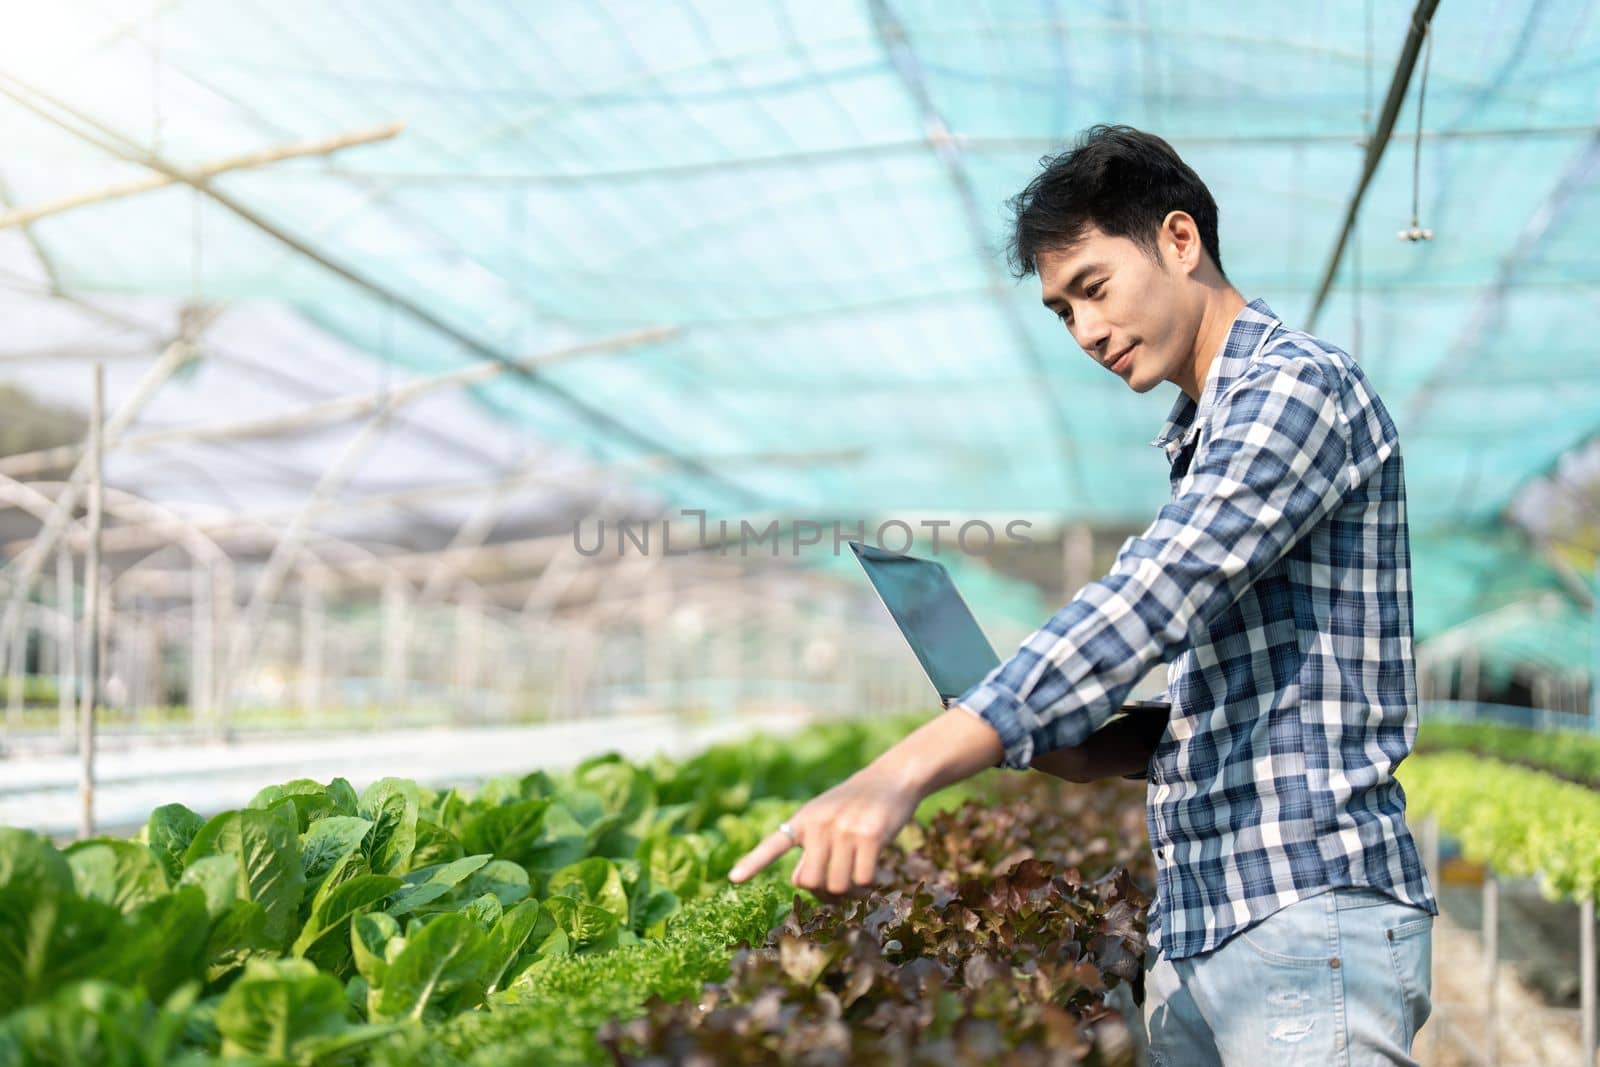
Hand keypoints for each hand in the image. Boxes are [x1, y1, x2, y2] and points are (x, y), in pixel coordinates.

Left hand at [726, 763, 921, 893]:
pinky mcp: (870, 836)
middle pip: (809, 882)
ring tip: (859, 880)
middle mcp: (819, 824)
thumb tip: (804, 883)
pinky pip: (862, 880)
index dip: (753, 863)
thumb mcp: (825, 816)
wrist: (892, 777)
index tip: (733, 879)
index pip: (773, 845)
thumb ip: (811, 846)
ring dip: (849, 893)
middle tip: (839, 889)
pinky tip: (876, 873)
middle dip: (823, 893)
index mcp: (804, 820)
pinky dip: (868, 885)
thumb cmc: (856, 805)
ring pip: (836, 886)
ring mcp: (844, 829)